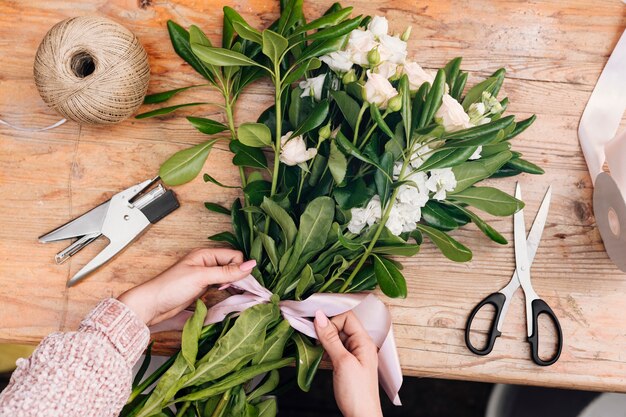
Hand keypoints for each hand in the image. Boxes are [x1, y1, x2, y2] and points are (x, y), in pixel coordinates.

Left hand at [118, 248, 255, 325]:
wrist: (152, 305)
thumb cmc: (171, 287)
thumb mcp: (201, 277)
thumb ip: (227, 272)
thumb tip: (251, 265)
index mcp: (206, 254)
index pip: (234, 256)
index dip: (239, 268)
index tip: (234, 282)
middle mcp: (207, 262)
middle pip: (233, 265)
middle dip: (238, 275)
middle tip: (233, 288)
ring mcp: (205, 275)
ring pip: (228, 275)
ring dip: (233, 283)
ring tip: (230, 291)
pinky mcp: (203, 287)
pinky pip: (222, 284)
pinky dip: (226, 288)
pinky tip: (226, 294)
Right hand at [314, 310, 382, 416]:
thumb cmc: (357, 393)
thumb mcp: (342, 362)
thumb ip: (331, 338)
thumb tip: (320, 317)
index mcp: (364, 341)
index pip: (347, 317)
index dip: (332, 319)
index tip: (317, 326)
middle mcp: (360, 345)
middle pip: (341, 325)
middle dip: (326, 328)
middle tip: (313, 336)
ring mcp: (354, 354)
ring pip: (337, 337)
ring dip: (324, 339)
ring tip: (315, 346)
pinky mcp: (347, 364)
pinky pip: (335, 348)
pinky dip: (326, 348)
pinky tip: (319, 354)